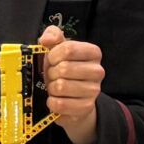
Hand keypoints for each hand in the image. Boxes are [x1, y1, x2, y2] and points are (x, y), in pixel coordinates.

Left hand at [38, 25, 101, 143]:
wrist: (73, 97)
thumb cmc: (64, 69)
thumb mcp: (58, 48)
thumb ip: (52, 35)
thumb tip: (46, 40)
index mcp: (93, 53)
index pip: (68, 49)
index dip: (53, 55)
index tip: (52, 60)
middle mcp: (97, 71)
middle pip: (64, 68)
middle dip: (51, 73)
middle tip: (53, 76)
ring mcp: (93, 91)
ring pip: (61, 87)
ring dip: (52, 88)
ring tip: (55, 87)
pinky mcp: (86, 108)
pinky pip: (60, 104)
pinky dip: (52, 102)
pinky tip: (55, 99)